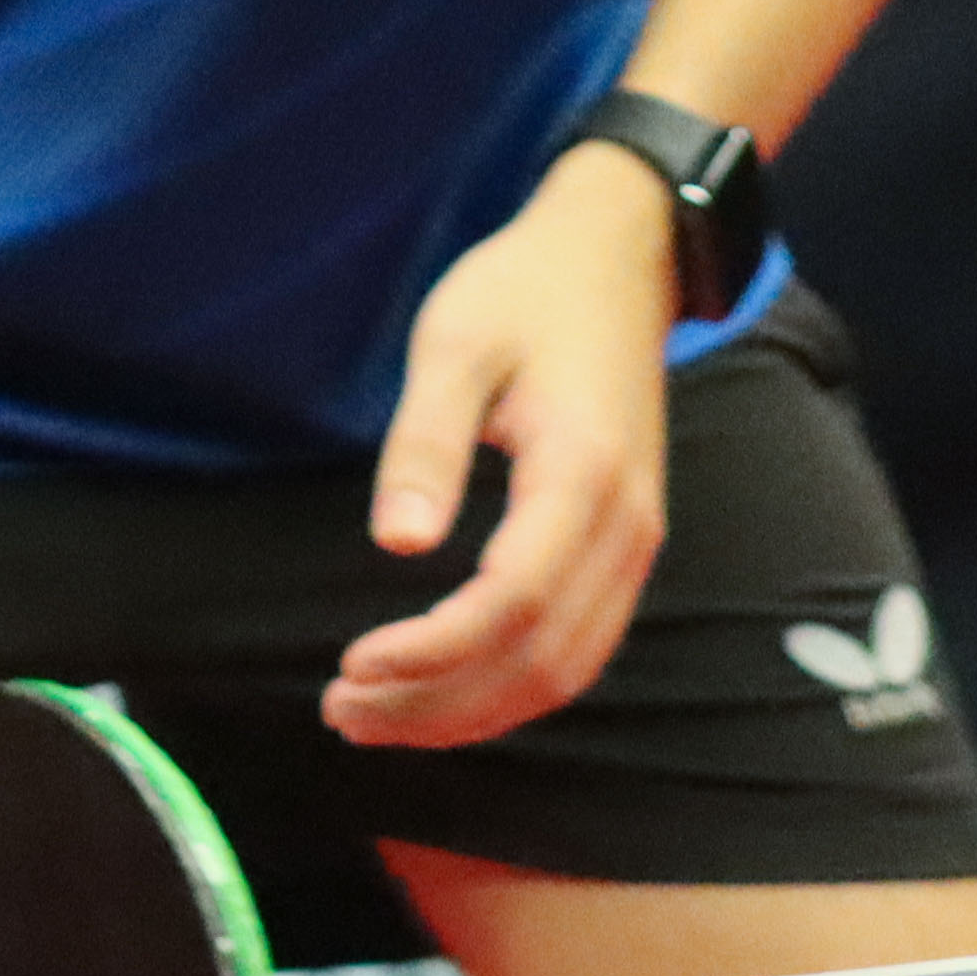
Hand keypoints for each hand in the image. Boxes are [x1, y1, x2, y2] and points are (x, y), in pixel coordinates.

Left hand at [326, 149, 678, 749]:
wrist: (617, 258)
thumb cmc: (524, 292)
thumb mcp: (455, 343)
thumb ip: (425, 444)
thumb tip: (397, 546)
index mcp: (581, 473)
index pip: (510, 603)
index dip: (432, 653)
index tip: (352, 667)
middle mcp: (625, 525)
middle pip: (539, 661)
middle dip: (438, 704)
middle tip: (341, 711)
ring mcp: (636, 542)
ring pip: (564, 671)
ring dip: (471, 710)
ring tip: (375, 716)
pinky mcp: (625, 546)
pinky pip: (577, 647)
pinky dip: (508, 685)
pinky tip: (440, 687)